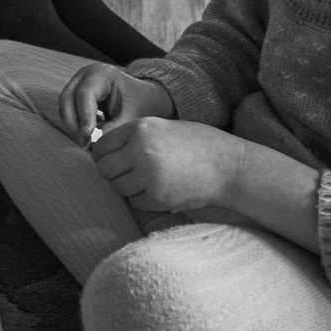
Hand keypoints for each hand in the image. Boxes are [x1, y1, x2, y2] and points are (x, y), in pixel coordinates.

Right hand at [57, 63, 173, 144]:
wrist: (143, 98)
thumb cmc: (139, 104)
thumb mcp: (131, 116)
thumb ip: (114, 128)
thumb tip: (96, 143)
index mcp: (101, 74)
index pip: (84, 93)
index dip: (84, 116)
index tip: (88, 136)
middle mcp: (85, 75)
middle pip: (67, 98)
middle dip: (73, 123)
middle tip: (84, 143)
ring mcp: (78, 83)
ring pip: (64, 105)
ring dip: (71, 125)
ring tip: (85, 143)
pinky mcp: (75, 94)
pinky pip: (67, 109)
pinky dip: (74, 123)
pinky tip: (86, 135)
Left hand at [90, 117, 245, 214]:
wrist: (229, 166)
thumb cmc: (196, 144)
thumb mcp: (162, 127)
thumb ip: (133, 137)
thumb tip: (102, 152)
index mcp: (140, 128)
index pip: (101, 145)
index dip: (104, 155)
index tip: (113, 159)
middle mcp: (140, 151)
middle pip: (104, 169)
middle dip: (112, 173)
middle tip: (128, 173)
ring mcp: (149, 176)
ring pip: (118, 187)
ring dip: (127, 187)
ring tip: (147, 180)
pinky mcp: (158, 198)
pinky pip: (136, 202)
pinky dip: (143, 199)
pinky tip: (160, 190)